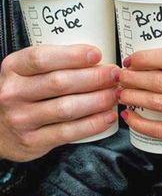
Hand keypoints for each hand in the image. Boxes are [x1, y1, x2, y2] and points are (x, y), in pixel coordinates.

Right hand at [0, 44, 119, 160]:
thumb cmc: (21, 91)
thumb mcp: (25, 70)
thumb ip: (51, 62)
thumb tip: (95, 58)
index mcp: (13, 68)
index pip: (42, 58)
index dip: (72, 56)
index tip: (97, 54)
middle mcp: (13, 93)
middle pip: (59, 83)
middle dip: (94, 78)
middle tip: (114, 74)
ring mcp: (22, 119)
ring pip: (67, 108)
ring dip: (98, 100)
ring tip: (115, 93)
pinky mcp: (32, 141)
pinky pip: (68, 132)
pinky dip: (92, 124)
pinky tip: (108, 116)